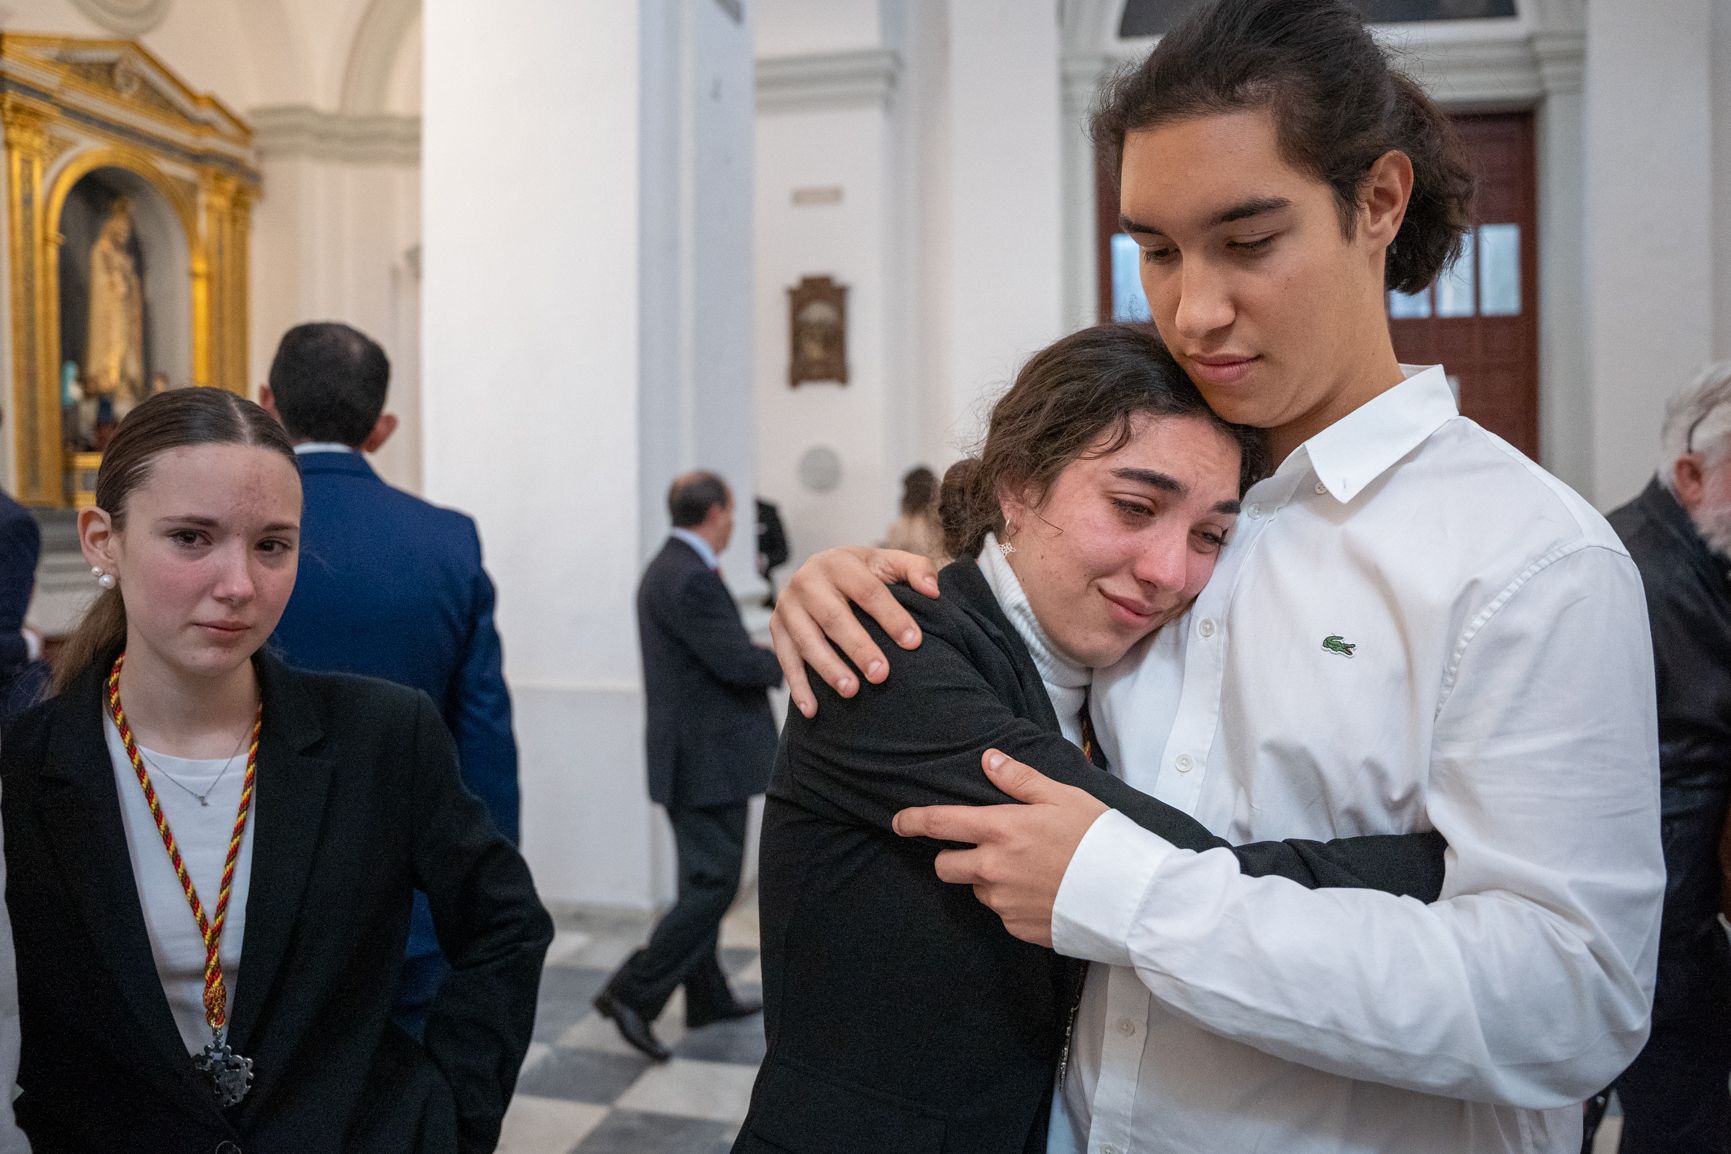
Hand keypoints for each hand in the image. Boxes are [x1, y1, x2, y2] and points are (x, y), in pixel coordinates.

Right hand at [769, 546, 939, 716]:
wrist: (820, 574)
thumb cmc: (862, 575)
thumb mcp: (888, 564)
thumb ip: (916, 568)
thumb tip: (933, 590)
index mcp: (839, 562)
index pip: (868, 590)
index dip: (891, 616)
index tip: (913, 643)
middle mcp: (807, 581)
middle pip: (834, 617)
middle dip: (858, 647)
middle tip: (882, 674)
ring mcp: (788, 606)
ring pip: (808, 641)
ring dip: (829, 669)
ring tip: (852, 692)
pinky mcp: (776, 628)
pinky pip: (786, 660)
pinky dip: (798, 686)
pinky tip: (812, 710)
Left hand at [892, 750, 1107, 946]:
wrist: (1129, 896)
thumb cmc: (1099, 838)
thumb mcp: (1063, 796)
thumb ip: (1020, 780)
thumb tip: (988, 760)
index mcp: (1000, 830)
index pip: (939, 824)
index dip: (912, 821)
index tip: (898, 822)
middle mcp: (992, 869)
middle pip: (945, 866)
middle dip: (953, 858)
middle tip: (985, 850)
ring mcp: (1003, 902)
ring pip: (977, 889)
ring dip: (990, 880)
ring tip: (1031, 871)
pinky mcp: (1018, 928)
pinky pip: (1002, 912)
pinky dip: (1014, 902)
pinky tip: (1044, 892)